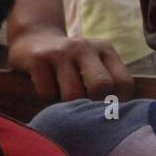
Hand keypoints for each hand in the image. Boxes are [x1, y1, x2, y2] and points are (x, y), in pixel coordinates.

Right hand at [7, 27, 133, 101]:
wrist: (31, 40)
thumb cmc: (68, 63)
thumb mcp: (93, 63)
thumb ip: (108, 82)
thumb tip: (116, 116)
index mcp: (104, 49)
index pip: (124, 82)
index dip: (118, 102)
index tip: (106, 109)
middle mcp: (84, 47)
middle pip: (101, 86)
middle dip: (93, 104)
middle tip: (83, 108)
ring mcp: (60, 52)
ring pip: (73, 94)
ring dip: (68, 105)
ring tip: (63, 98)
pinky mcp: (38, 59)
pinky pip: (48, 93)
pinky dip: (48, 99)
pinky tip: (47, 89)